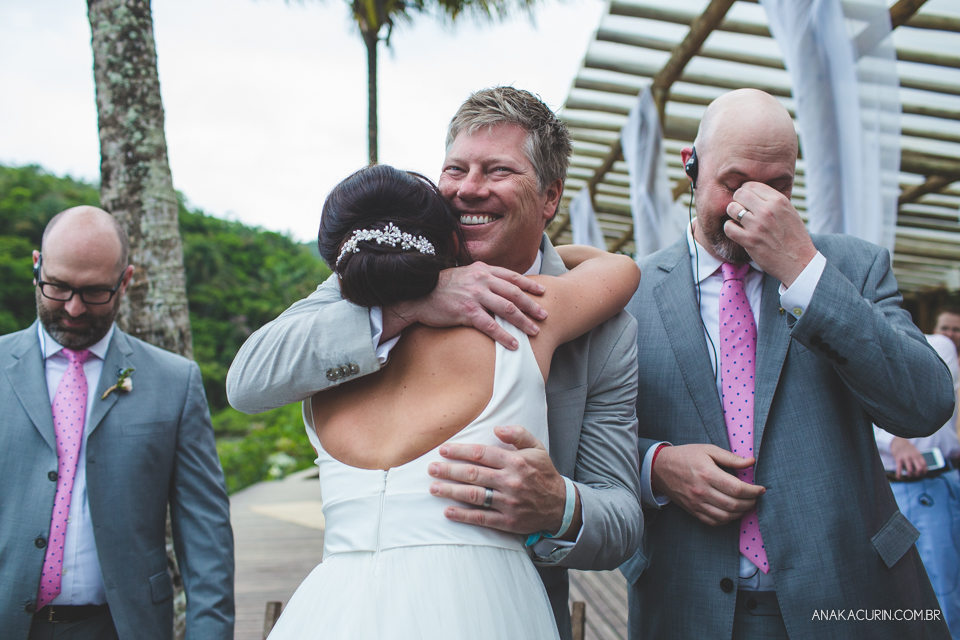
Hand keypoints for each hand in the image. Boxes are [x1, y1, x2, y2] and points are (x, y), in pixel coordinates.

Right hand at [382, 262, 546, 349]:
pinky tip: (514, 344)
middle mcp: (481, 280)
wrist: (418, 295)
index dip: (528, 285)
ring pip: (507, 309)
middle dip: (531, 305)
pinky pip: (491, 326)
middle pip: (514, 293)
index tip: (542, 292)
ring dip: (523, 321)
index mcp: (482, 270)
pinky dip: (505, 336)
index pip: (511, 276)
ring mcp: (474, 296)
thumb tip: (499, 286)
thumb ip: (482, 277)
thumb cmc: (441, 287)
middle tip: (544, 315)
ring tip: (534, 331)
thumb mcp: (464, 275)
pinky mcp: (466, 312)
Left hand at [428, 425, 579, 537]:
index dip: (460, 451)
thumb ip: (518, 434)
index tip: (443, 450)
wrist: (560, 506)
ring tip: (433, 488)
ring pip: (474, 495)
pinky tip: (447, 511)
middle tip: (431, 469)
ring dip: (451, 491)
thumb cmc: (543, 473)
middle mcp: (510, 481)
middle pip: (473, 474)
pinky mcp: (508, 521)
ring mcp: (508, 503)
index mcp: (515, 462)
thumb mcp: (537, 448)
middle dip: (449, 470)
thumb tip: (497, 428)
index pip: (481, 453)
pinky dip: (463, 515)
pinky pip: (482, 518)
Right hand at [652, 443, 765, 525]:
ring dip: (741, 512)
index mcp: (707, 474)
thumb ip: (730, 457)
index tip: (761, 489)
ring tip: (746, 504)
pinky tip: (732, 511)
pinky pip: (714, 521)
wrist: (660, 468)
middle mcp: (702, 491)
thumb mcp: (708, 450)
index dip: (753, 491)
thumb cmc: (686, 456)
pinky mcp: (693, 511)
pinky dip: (727, 519)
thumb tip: (751, 462)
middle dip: (750, 502)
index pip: (737, 489)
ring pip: (726, 516)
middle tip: (756, 497)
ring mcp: (696, 503)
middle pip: (734, 505)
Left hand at [723, 182, 817, 287]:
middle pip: (739, 194)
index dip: (746, 191)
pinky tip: (737, 231)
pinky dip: (730, 228)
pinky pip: (728, 227)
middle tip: (741, 209)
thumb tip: (753, 193)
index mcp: (779, 201)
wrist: (800, 262)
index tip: (747, 200)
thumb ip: (773, 201)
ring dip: (733, 214)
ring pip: (732, 209)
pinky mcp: (749, 241)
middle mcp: (767, 210)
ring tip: (739, 221)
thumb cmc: (794, 237)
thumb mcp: (789, 212)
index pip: (752, 185)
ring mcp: (757, 226)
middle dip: (737, 200)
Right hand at [890, 437, 926, 478]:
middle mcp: (913, 456)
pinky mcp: (898, 459)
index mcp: (919, 455)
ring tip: (909, 476)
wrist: (899, 441)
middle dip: (918, 475)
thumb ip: (919, 459)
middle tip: (915, 476)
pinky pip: (899, 469)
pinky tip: (898, 478)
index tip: (922, 475)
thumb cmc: (908, 448)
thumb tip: (923, 470)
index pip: (924, 466)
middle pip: (919, 469)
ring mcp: (906, 458)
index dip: (924, 472)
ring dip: (910, 475)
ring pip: (910, 470)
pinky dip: (899, 475)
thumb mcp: (916, 452)